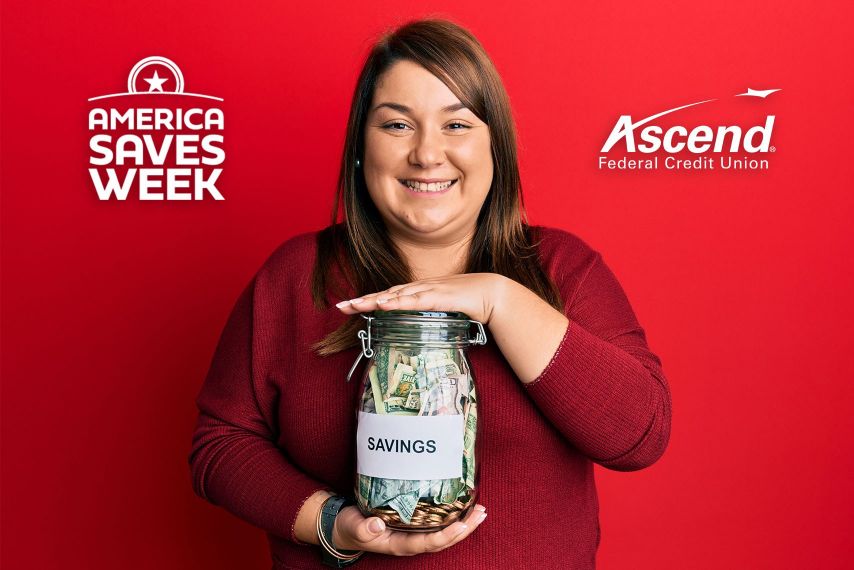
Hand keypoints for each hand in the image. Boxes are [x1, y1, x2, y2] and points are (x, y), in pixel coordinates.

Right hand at [331, 504, 487, 555]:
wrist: (346, 527)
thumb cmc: (350, 527)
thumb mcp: (353, 526)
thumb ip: (363, 528)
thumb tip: (377, 525)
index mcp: (399, 545)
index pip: (428, 543)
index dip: (446, 536)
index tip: (461, 525)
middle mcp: (411, 541)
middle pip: (444, 539)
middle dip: (464, 528)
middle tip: (481, 513)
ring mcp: (414, 533)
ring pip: (444, 532)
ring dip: (464, 522)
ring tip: (480, 510)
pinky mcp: (414, 524)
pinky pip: (437, 523)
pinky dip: (452, 515)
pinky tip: (463, 505)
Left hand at [335, 273, 505, 323]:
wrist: (493, 293)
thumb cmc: (470, 302)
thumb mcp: (443, 311)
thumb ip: (429, 316)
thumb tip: (418, 329)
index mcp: (420, 292)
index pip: (389, 296)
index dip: (368, 300)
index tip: (349, 306)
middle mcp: (420, 288)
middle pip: (386, 294)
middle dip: (363, 300)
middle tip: (341, 307)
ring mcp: (429, 291)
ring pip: (395, 295)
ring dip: (374, 300)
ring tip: (355, 305)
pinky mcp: (439, 297)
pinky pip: (414, 300)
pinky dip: (398, 302)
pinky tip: (384, 304)